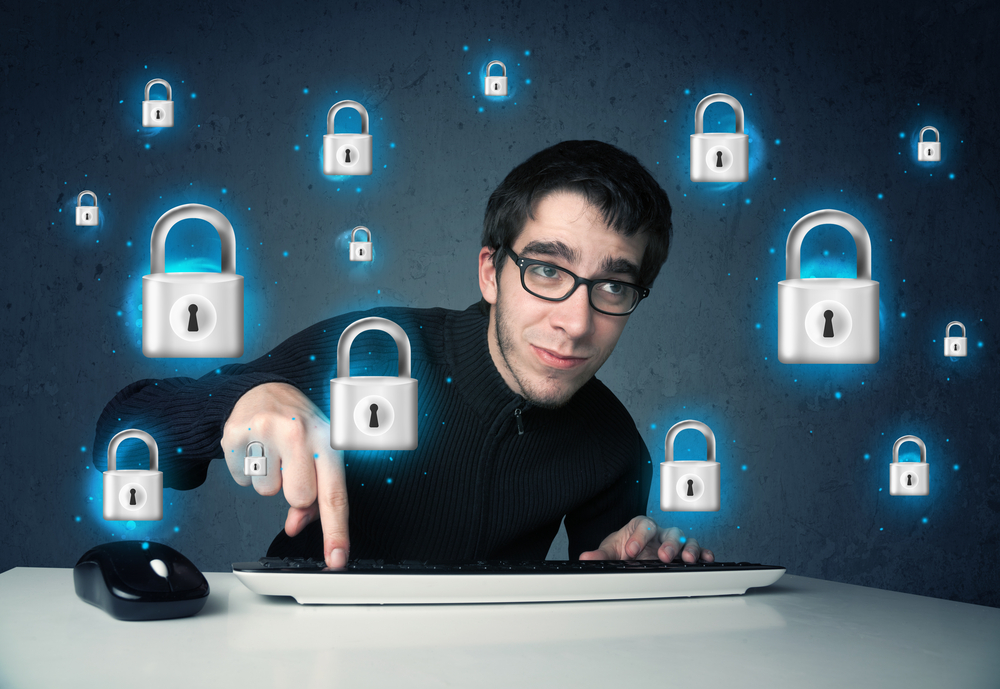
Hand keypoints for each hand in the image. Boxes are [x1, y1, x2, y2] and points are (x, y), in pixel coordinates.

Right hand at [222, 382, 348, 567]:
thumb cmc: (299, 426)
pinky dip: (247, 473)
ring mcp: (266, 431)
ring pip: (267, 491)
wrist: (265, 390)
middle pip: (299, 498)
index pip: (334, 494)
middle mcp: (300, 432)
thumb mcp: (317, 454)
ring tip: (274, 454)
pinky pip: (242, 480)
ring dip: (269, 480)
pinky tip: (256, 451)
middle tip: (292, 466)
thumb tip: (298, 526)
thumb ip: (316, 495)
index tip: (336, 560)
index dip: (336, 531)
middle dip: (295, 492)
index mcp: (327, 440)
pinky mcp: (236, 434)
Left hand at [579, 516, 713, 562]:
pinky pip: (699, 550)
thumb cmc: (625, 547)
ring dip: (688, 548)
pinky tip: (706, 560)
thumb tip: (585, 558)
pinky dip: (704, 553)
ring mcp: (674, 542)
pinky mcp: (684, 552)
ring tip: (686, 559)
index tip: (630, 552)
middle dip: (668, 543)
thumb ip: (600, 554)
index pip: (643, 525)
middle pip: (669, 531)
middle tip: (663, 556)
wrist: (632, 552)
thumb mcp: (611, 550)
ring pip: (686, 539)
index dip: (638, 537)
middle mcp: (661, 532)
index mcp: (641, 526)